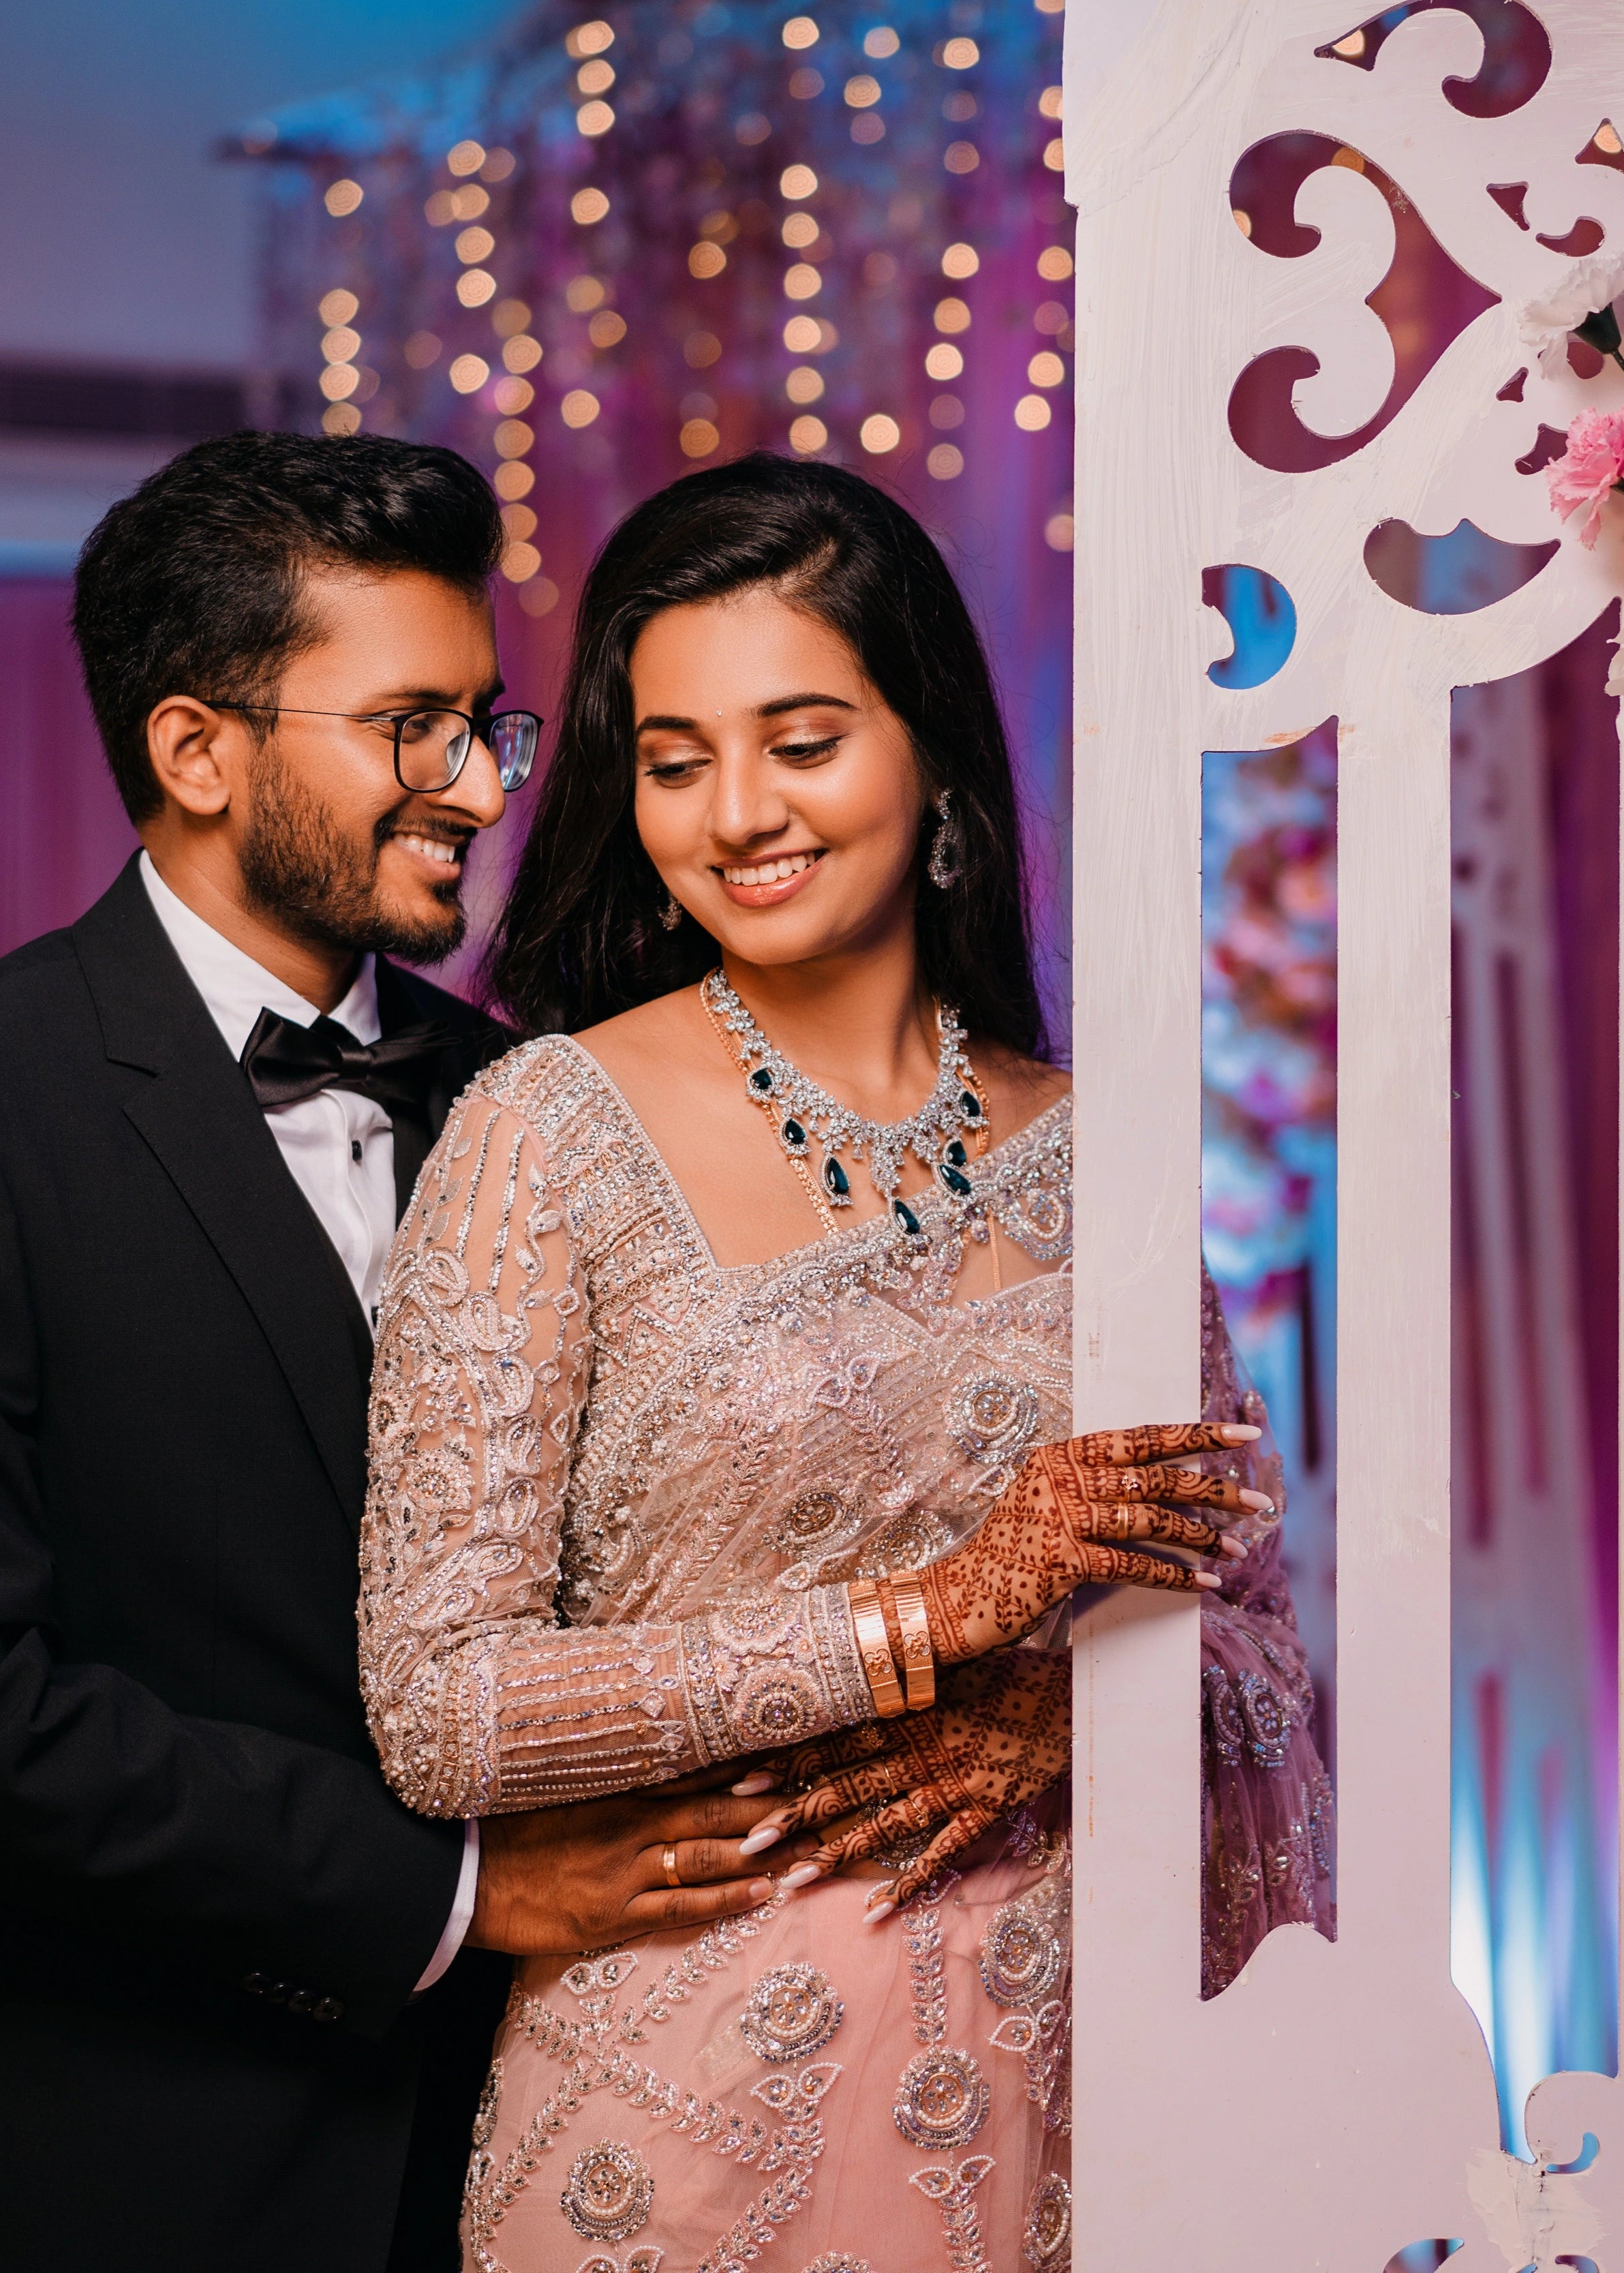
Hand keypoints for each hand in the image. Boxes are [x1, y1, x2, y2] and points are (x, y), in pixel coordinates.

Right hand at [465, 1772, 779, 1954]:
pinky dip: (724, 1900)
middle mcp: (628, 1823)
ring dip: (758, 1851)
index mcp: (616, 1788)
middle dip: (769, 1810)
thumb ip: (604, 1772)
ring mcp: (623, 1871)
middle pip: (714, 1812)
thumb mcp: (556, 1784)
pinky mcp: (612, 1916)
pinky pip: (680, 1907)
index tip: (789, 1757)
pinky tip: (761, 1895)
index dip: (744, 1766)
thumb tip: (647, 1753)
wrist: (460, 1875)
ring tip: (804, 1845)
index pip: (694, 1771)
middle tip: (818, 1802)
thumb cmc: (507, 1828)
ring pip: (707, 1857)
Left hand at [738, 1646, 1070, 1917]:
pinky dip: (906, 1883)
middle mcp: (919, 1751)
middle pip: (846, 1787)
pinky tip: (874, 1912)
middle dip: (794, 1815)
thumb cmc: (1002, 1672)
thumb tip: (854, 1659)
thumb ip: (900, 1669)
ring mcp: (950, 1785)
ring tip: (792, 1882)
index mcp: (905, 1712)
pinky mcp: (982, 1811)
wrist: (1065, 1695)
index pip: (834, 1740)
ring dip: (835, 1855)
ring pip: (882, 1825)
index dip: (788, 1762)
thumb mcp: (945, 1661)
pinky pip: (939, 1853)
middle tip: (747, 1841)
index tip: (742, 1780)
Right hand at [916, 1420, 1271, 1663]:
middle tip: (1259, 1501)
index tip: (1242, 1435)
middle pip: (1154, 1477)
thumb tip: (1167, 1486)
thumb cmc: (1012, 1551)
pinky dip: (1174, 1576)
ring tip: (1240, 1548)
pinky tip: (1205, 1584)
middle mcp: (1062, 1477)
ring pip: (1151, 1520)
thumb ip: (1094, 1486)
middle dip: (1214, 1489)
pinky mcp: (1063, 1559)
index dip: (1195, 1435)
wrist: (959, 1597)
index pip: (1140, 1438)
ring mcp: (1061, 1517)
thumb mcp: (1048, 1501)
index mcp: (1061, 1455)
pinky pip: (1133, 1565)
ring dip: (1202, 1537)